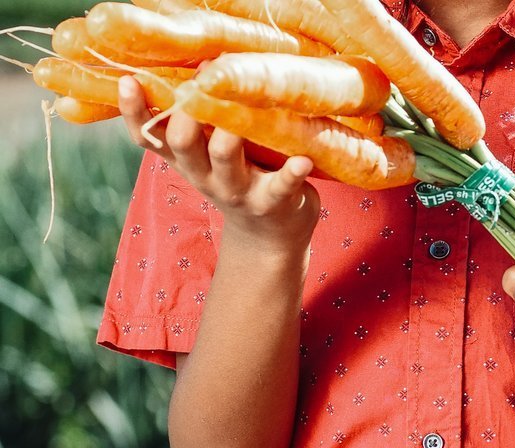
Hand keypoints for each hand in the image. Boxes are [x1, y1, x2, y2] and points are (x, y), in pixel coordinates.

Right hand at [117, 76, 320, 253]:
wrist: (271, 234)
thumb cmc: (242, 177)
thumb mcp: (210, 154)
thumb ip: (200, 119)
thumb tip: (197, 61)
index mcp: (187, 159)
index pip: (149, 137)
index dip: (133, 113)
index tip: (127, 80)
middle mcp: (206, 175)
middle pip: (183, 144)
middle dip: (186, 115)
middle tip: (199, 84)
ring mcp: (239, 190)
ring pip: (224, 158)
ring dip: (228, 135)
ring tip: (237, 111)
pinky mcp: (274, 201)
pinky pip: (281, 185)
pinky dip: (292, 173)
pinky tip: (302, 160)